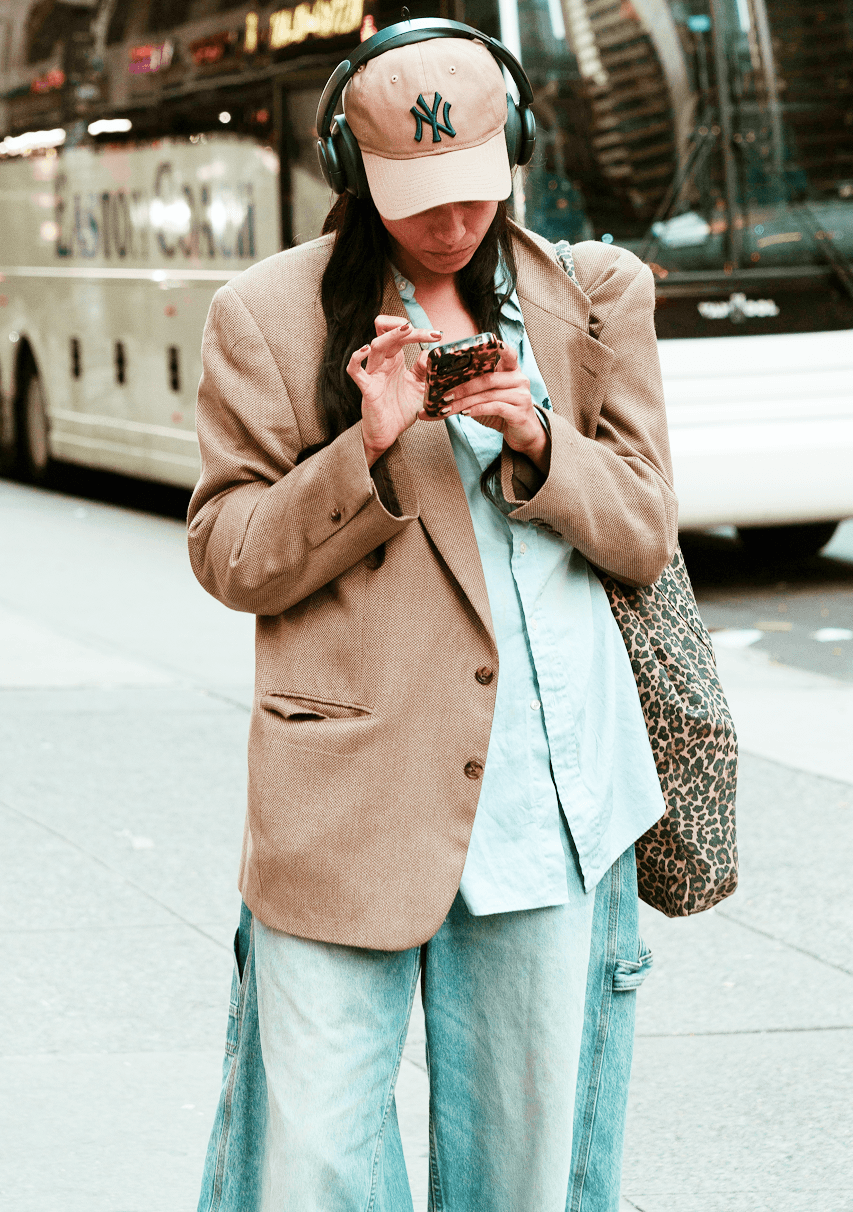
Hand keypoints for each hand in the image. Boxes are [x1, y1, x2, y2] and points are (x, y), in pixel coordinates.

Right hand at [347, 316, 440, 466]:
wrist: (389, 433)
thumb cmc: (400, 409)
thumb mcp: (420, 387)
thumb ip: (424, 370)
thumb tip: (429, 354)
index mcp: (395, 359)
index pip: (403, 334)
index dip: (419, 331)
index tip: (438, 335)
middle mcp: (384, 362)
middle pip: (387, 332)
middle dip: (409, 329)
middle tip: (431, 334)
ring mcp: (374, 373)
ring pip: (376, 345)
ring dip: (391, 334)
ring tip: (407, 329)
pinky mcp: (367, 388)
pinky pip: (355, 370)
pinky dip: (356, 358)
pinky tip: (365, 350)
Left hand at [419, 345, 549, 473]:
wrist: (523, 434)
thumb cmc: (504, 412)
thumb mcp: (489, 397)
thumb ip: (474, 389)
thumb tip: (444, 389)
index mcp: (512, 371)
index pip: (509, 354)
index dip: (502, 347)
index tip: (494, 341)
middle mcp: (519, 380)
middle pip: (488, 378)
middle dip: (463, 387)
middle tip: (445, 395)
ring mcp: (521, 396)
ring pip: (488, 394)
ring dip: (465, 401)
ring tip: (449, 407)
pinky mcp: (519, 412)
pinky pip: (494, 407)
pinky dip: (477, 409)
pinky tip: (465, 413)